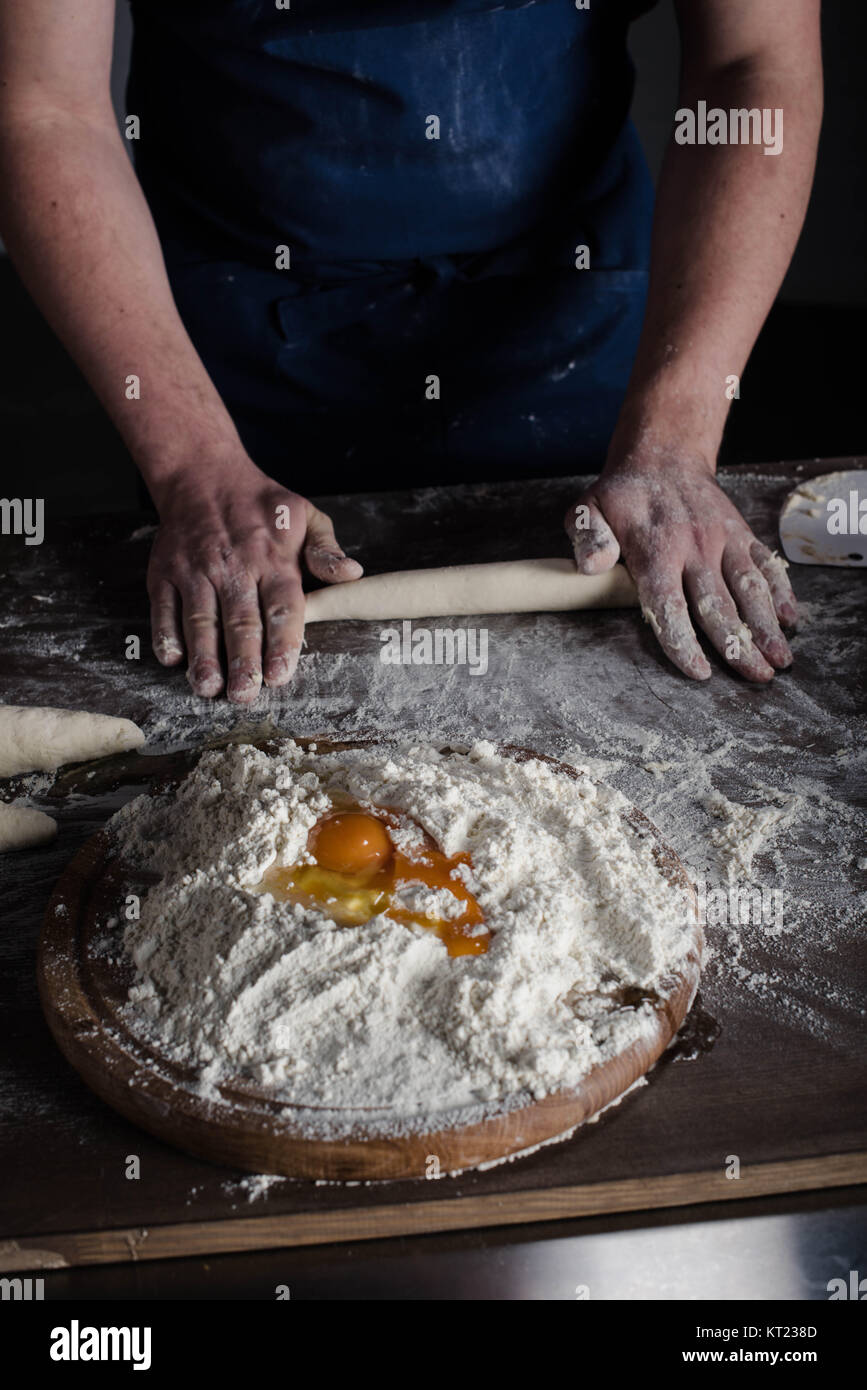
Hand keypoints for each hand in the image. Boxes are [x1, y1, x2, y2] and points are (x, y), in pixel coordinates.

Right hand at [147, 456, 361, 702]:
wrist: (203, 475)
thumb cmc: (262, 506)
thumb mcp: (305, 516)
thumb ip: (326, 551)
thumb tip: (352, 575)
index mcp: (273, 558)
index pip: (281, 606)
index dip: (281, 643)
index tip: (280, 674)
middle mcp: (233, 566)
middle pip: (239, 620)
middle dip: (242, 661)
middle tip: (245, 695)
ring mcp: (195, 570)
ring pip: (200, 619)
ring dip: (204, 657)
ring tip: (209, 688)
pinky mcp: (165, 573)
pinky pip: (165, 608)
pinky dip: (167, 635)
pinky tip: (175, 660)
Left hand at [565, 452, 796, 681]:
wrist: (663, 456)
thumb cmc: (622, 496)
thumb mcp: (588, 511)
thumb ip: (588, 540)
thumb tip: (592, 567)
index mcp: (655, 551)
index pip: (670, 605)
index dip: (683, 642)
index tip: (699, 672)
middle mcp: (694, 547)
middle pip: (718, 606)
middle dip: (738, 646)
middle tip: (757, 678)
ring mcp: (723, 540)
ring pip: (749, 588)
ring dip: (766, 626)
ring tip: (779, 659)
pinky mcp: (742, 533)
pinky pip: (766, 564)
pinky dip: (781, 590)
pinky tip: (789, 618)